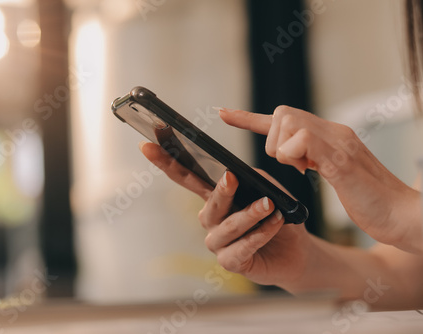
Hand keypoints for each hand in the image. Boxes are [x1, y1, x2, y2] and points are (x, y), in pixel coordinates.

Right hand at [139, 142, 311, 285]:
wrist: (296, 251)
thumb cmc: (277, 217)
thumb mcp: (267, 189)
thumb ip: (251, 179)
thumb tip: (235, 173)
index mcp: (214, 198)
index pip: (186, 177)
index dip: (166, 162)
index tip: (148, 145)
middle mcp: (211, 220)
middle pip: (209, 204)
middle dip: (221, 191)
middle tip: (232, 177)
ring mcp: (218, 242)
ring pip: (228, 226)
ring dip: (249, 215)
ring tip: (269, 205)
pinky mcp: (229, 262)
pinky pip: (241, 248)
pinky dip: (259, 234)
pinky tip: (274, 224)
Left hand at [218, 106, 421, 252]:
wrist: (404, 216)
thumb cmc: (370, 200)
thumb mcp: (335, 173)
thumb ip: (315, 157)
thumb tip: (293, 153)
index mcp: (329, 136)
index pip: (283, 119)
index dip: (249, 118)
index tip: (222, 113)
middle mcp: (333, 132)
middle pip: (282, 113)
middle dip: (275, 140)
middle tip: (294, 165)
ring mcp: (337, 141)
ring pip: (288, 122)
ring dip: (285, 149)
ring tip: (305, 169)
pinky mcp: (340, 157)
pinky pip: (303, 140)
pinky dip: (296, 155)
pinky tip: (310, 170)